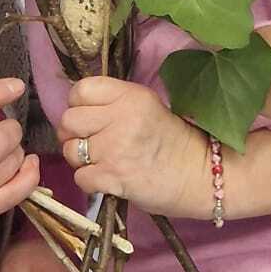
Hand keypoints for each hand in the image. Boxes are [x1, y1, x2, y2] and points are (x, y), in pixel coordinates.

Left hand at [59, 76, 210, 220]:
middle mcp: (120, 117)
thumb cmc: (174, 142)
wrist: (201, 176)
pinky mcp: (113, 177)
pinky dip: (90, 181)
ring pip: (70, 150)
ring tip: (101, 162)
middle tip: (91, 143)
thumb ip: (114, 103)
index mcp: (130, 96)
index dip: (78, 105)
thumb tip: (77, 110)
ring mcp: (115, 148)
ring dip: (80, 159)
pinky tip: (107, 179)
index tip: (89, 117)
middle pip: (69, 120)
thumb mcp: (148, 107)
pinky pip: (80, 177)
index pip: (81, 90)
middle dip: (74, 134)